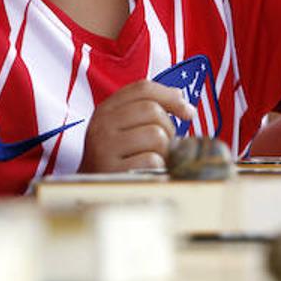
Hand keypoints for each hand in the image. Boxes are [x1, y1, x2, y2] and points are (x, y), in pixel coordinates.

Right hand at [79, 81, 195, 172]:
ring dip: (164, 150)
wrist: (92, 191)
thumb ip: (147, 108)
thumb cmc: (117, 157)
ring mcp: (105, 148)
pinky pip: (152, 160)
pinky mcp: (113, 171)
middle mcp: (102, 125)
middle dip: (168, 128)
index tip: (188, 112)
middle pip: (152, 110)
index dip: (171, 97)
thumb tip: (179, 94)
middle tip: (162, 145)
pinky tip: (147, 172)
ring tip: (153, 159)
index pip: (143, 88)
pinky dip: (157, 168)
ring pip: (156, 135)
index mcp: (106, 109)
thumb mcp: (124, 127)